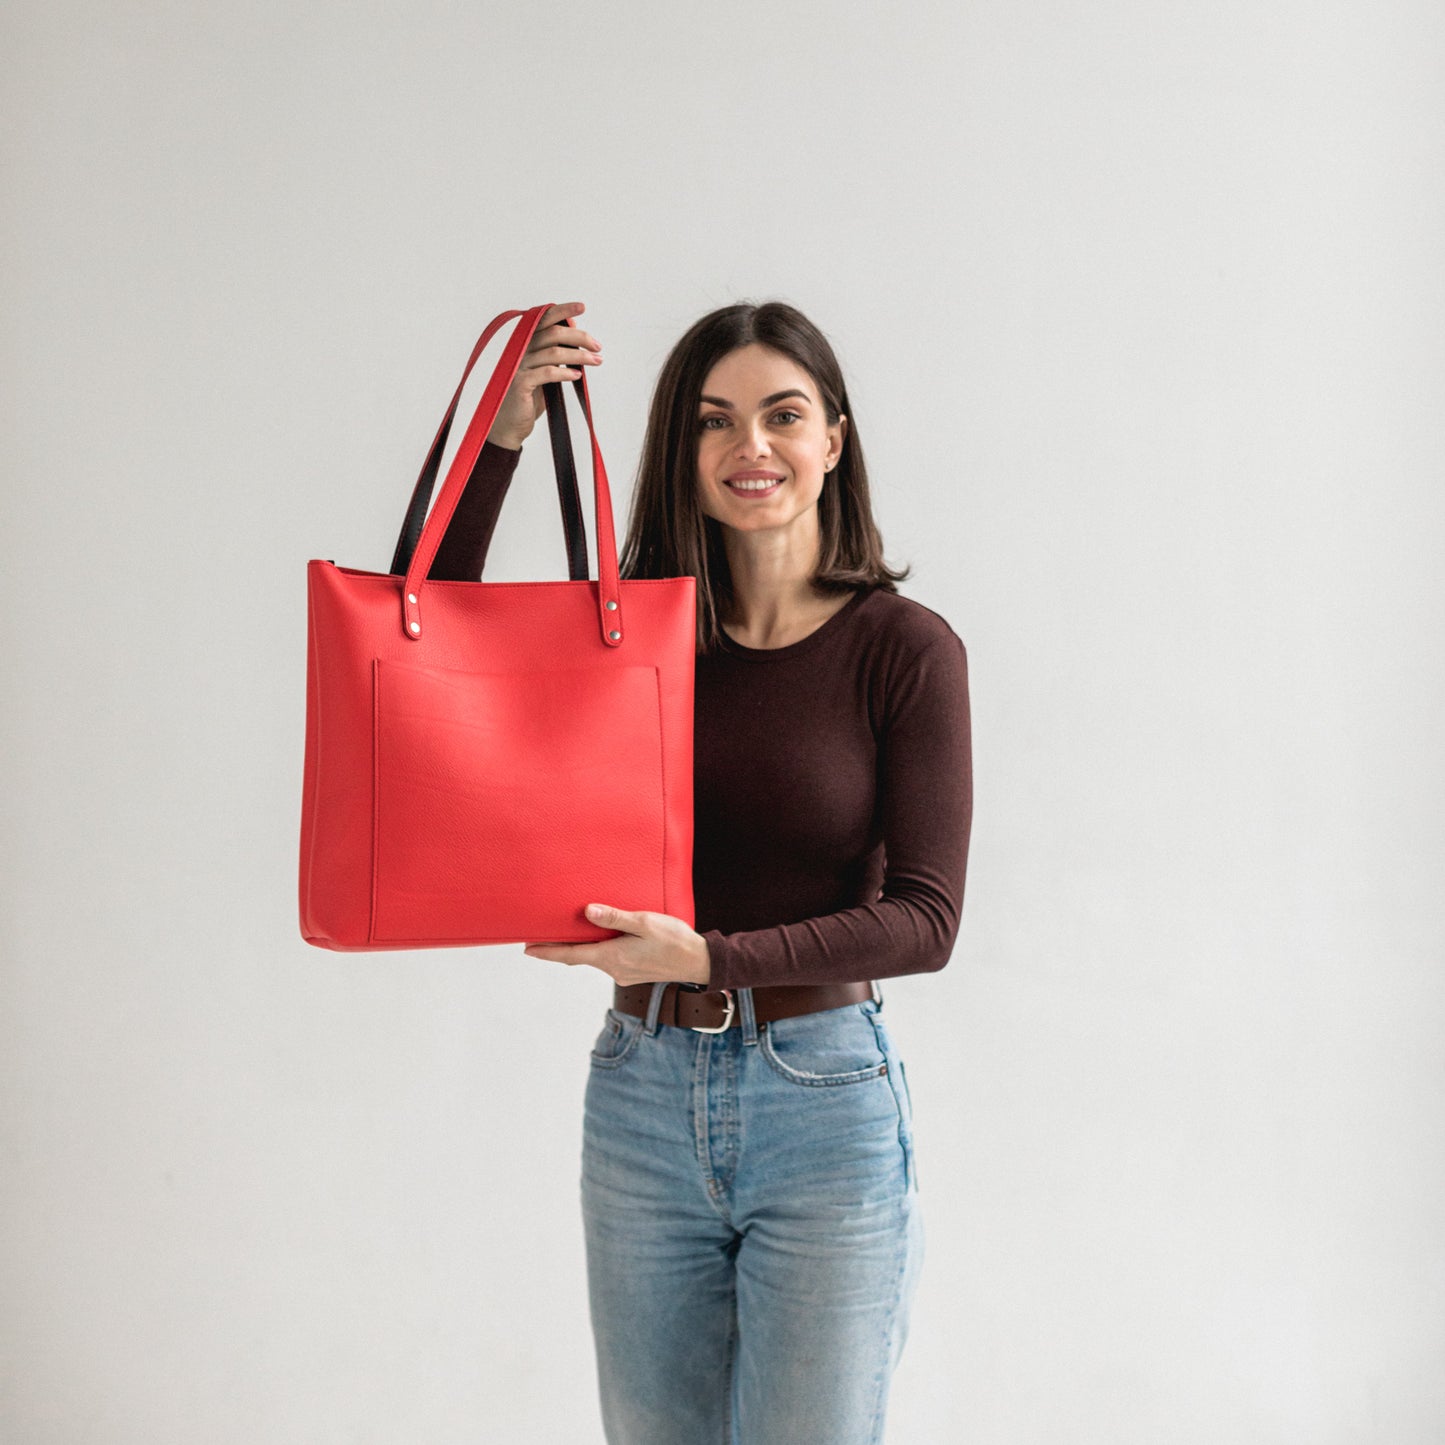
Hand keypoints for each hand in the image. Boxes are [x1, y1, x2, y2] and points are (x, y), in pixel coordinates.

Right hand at [488, 301, 603, 449]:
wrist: (510, 426)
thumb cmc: (529, 398)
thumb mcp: (545, 372)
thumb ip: (555, 354)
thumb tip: (577, 338)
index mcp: (525, 344)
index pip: (543, 319)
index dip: (562, 311)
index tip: (582, 307)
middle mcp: (519, 351)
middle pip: (553, 333)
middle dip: (579, 337)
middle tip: (597, 346)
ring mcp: (518, 366)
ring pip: (553, 352)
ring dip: (579, 356)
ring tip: (596, 361)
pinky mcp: (520, 383)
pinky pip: (547, 373)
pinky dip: (565, 373)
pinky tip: (578, 376)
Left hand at [523, 903, 710, 987]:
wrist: (699, 962)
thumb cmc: (674, 940)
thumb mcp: (644, 923)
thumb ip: (615, 918)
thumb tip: (587, 912)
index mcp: (612, 957)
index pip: (571, 955)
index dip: (548, 952)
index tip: (528, 950)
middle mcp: (614, 969)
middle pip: (579, 958)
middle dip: (558, 950)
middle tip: (537, 941)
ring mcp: (623, 974)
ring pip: (595, 959)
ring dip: (580, 949)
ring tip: (568, 933)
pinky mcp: (633, 973)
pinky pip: (609, 960)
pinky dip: (598, 950)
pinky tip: (601, 939)